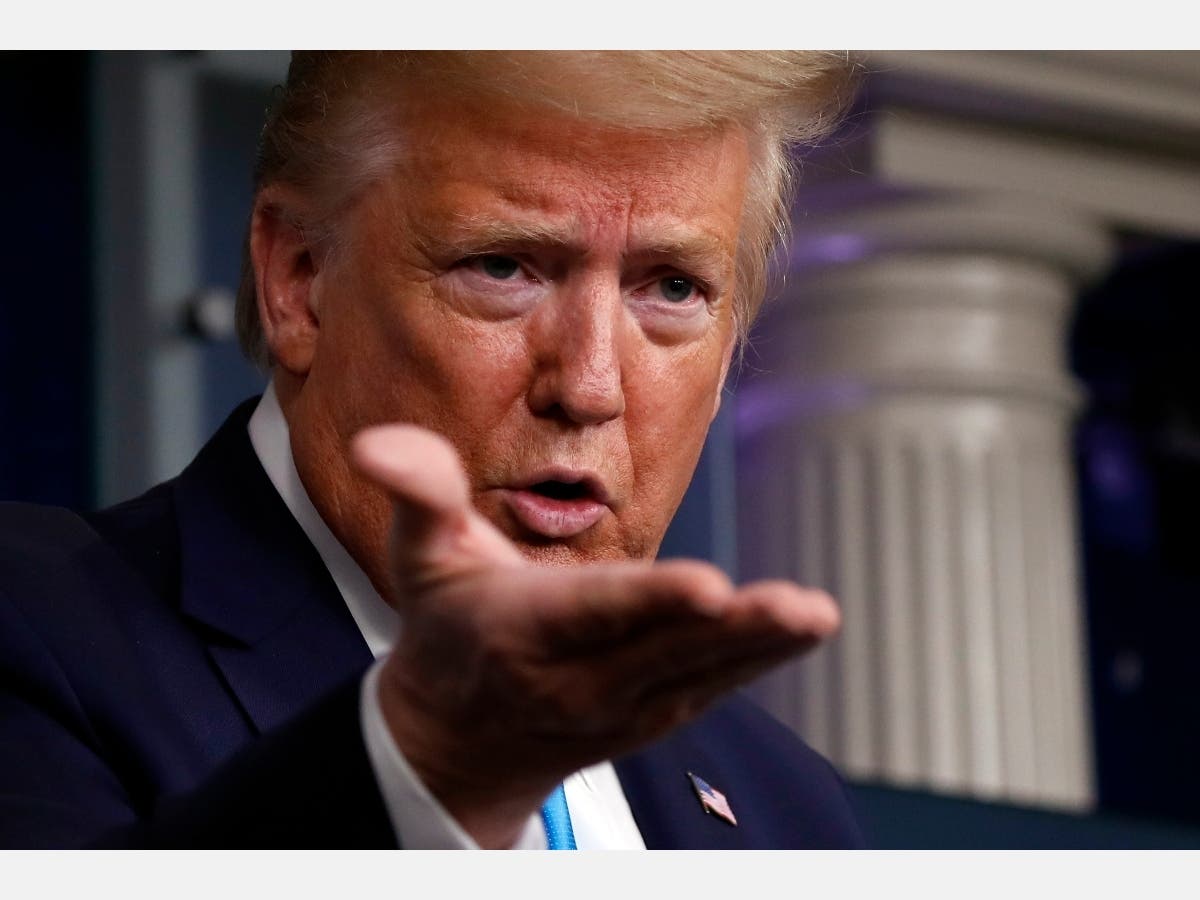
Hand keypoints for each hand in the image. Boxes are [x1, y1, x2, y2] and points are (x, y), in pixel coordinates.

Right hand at [352, 425, 840, 847]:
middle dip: (731, 630)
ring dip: (760, 647)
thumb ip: (418, 494)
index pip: (591, 613)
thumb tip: (376, 441)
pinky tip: (804, 627)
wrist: (458, 738)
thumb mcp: (422, 558)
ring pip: (697, 673)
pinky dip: (758, 661)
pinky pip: (710, 687)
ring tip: (815, 616)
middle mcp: (576, 677)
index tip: (706, 585)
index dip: (648, 602)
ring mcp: (620, 706)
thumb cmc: (449, 631)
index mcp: (520, 630)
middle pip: (662, 650)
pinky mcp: (652, 714)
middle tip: (797, 607)